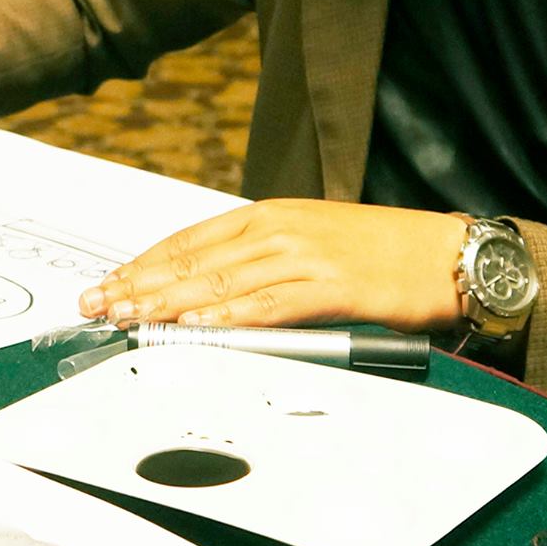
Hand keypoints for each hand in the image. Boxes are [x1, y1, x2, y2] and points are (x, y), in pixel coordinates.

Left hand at [76, 199, 470, 333]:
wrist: (449, 253)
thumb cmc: (382, 251)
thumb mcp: (310, 242)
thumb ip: (261, 261)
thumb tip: (209, 292)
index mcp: (269, 216)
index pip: (188, 240)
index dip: (143, 264)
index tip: (108, 283)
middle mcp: (278, 230)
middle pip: (193, 260)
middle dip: (139, 284)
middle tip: (98, 304)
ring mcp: (304, 256)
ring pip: (221, 283)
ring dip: (168, 303)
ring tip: (130, 318)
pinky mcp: (332, 286)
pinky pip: (270, 305)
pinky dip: (229, 319)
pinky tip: (199, 329)